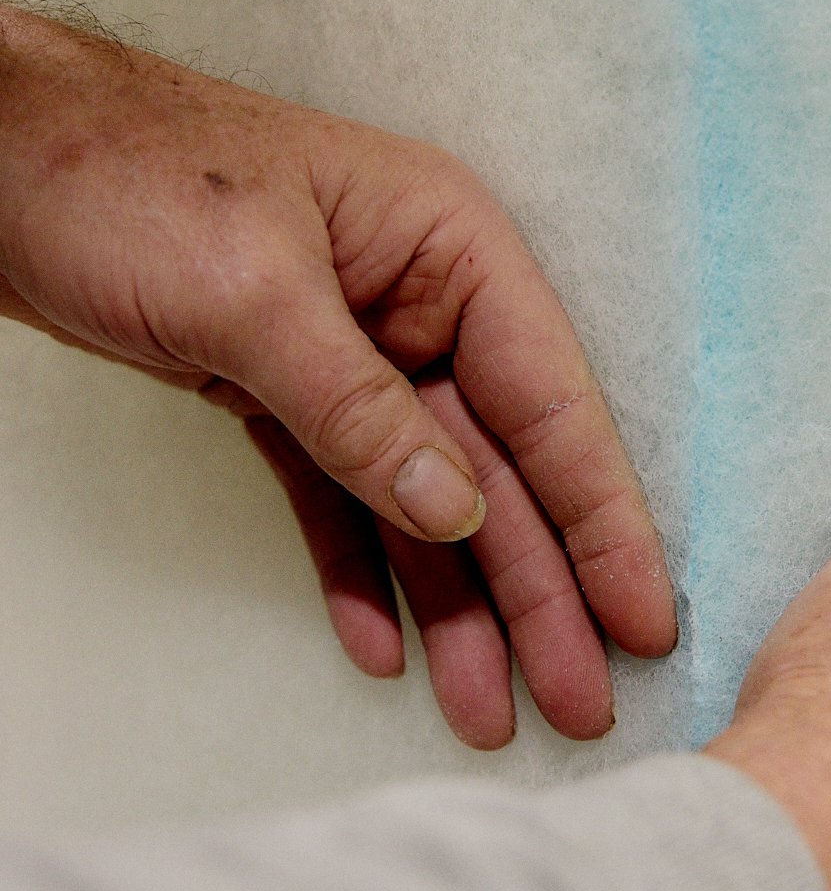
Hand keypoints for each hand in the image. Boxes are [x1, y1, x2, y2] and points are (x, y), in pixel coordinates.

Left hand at [0, 5, 675, 746]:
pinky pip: (340, 496)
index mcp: (448, 249)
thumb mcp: (252, 293)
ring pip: (426, 500)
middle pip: (500, 469)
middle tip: (579, 706)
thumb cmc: (125, 177)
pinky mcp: (282, 389)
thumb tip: (458, 510)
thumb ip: (356, 409)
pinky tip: (383, 646)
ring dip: (457, 606)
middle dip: (539, 592)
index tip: (645, 619)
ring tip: (487, 712)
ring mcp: (355, 349)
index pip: (549, 402)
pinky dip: (359, 570)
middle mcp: (420, 302)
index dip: (603, 521)